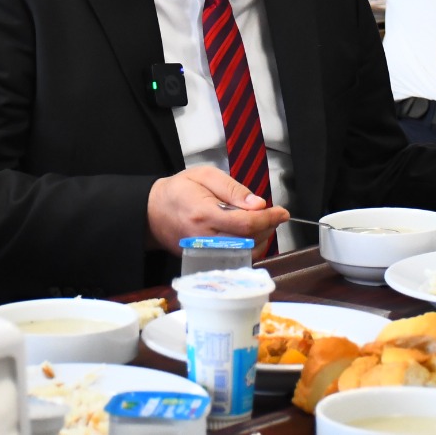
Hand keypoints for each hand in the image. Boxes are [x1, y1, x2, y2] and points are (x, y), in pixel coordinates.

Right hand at [146, 166, 288, 255]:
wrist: (153, 211)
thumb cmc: (179, 190)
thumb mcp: (205, 176)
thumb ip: (233, 189)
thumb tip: (258, 204)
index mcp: (204, 213)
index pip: (245, 223)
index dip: (269, 219)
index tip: (282, 212)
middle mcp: (204, 237)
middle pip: (248, 241)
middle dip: (267, 228)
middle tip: (273, 214)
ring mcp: (203, 252)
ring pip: (244, 254)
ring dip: (260, 239)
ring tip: (261, 222)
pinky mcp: (204, 259)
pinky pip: (235, 259)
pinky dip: (249, 248)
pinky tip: (249, 235)